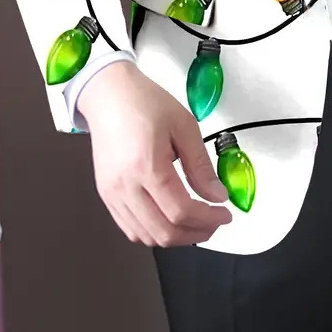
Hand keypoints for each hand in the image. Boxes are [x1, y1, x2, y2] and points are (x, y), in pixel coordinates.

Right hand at [77, 60, 232, 246]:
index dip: (208, 219)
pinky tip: (171, 220)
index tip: (225, 214)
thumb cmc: (145, 103)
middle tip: (214, 222)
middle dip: (196, 233)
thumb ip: (201, 165)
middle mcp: (124, 186)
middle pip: (164, 232)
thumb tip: (217, 195)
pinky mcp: (106, 195)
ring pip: (146, 236)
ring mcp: (112, 194)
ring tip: (196, 223)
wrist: (109, 94)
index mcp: (146, 166)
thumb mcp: (184, 126)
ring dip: (176, 237)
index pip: (180, 211)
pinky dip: (155, 232)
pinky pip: (131, 228)